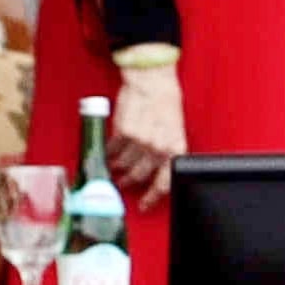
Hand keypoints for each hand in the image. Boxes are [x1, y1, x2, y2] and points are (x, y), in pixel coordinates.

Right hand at [108, 63, 184, 210]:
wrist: (152, 80)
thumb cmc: (166, 100)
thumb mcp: (175, 129)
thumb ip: (166, 150)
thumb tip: (155, 170)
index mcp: (174, 148)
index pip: (164, 182)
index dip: (152, 197)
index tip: (144, 204)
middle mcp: (158, 147)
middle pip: (140, 175)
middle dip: (131, 181)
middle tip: (124, 182)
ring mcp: (140, 140)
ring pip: (125, 163)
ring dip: (119, 167)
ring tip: (115, 166)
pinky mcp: (123, 132)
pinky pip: (113, 148)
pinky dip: (110, 152)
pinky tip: (110, 152)